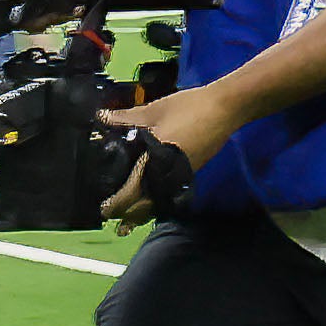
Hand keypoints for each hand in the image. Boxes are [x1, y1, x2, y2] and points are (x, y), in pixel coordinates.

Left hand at [94, 83, 238, 227]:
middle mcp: (170, 175)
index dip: (117, 204)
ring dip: (143, 210)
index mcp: (156, 162)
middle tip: (112, 216)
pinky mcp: (191, 171)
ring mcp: (183, 175)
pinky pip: (169, 192)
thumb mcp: (153, 111)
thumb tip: (102, 117)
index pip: (132, 193)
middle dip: (128, 214)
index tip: (103, 210)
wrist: (224, 110)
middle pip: (146, 205)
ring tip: (128, 216)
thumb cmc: (188, 109)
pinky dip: (157, 198)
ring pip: (159, 201)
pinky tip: (150, 194)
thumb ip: (125, 118)